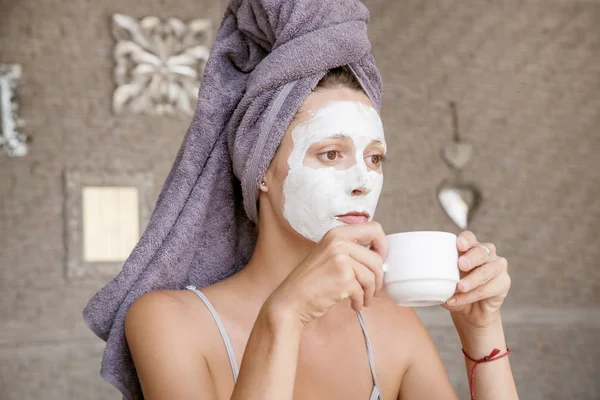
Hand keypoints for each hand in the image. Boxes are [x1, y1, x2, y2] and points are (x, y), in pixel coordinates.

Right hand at [264, 222, 387, 327]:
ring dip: (370, 293)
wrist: (291, 300)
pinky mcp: (343, 278)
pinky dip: (360, 302)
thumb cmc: (310, 282)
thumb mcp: (328, 255)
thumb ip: (351, 251)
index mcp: (337, 233)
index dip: (383, 246)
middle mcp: (339, 242)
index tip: (379, 260)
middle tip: (371, 290)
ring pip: (373, 276)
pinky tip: (352, 305)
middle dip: (378, 279)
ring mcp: (341, 259)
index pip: (375, 228)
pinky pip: (363, 291)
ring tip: (361, 299)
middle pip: (377, 259)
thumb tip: (380, 258)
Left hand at [442, 231, 510, 329]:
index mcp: (469, 248)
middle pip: (481, 251)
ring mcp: (497, 266)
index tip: (459, 245)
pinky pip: (489, 288)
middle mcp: (486, 253)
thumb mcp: (443, 281)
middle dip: (471, 258)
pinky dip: (472, 295)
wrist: (470, 312)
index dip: (465, 240)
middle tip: (461, 265)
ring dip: (472, 280)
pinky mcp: (504, 282)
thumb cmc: (454, 291)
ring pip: (487, 271)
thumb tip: (424, 279)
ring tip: (459, 288)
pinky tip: (458, 300)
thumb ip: (437, 276)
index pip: (469, 237)